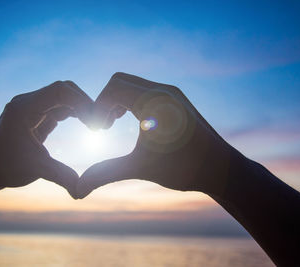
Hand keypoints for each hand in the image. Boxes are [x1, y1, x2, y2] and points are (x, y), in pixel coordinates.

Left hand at [0, 81, 92, 196]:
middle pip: (63, 89)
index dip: (82, 102)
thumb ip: (61, 176)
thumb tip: (81, 191)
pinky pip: (59, 106)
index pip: (59, 91)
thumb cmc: (6, 168)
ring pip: (63, 96)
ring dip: (81, 107)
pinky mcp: (35, 114)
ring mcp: (31, 106)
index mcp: (24, 108)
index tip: (95, 121)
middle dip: (84, 103)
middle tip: (100, 123)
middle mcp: (27, 102)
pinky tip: (86, 124)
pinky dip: (74, 112)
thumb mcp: (36, 169)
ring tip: (96, 125)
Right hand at [77, 72, 236, 197]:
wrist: (221, 169)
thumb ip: (105, 173)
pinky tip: (131, 122)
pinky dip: (131, 101)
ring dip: (117, 100)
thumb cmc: (184, 169)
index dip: (97, 108)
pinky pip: (145, 90)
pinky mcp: (176, 99)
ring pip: (133, 84)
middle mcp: (163, 91)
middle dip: (105, 101)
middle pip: (119, 81)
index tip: (96, 131)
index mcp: (154, 102)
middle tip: (102, 127)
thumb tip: (77, 188)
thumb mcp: (140, 168)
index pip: (112, 89)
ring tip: (111, 125)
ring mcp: (172, 93)